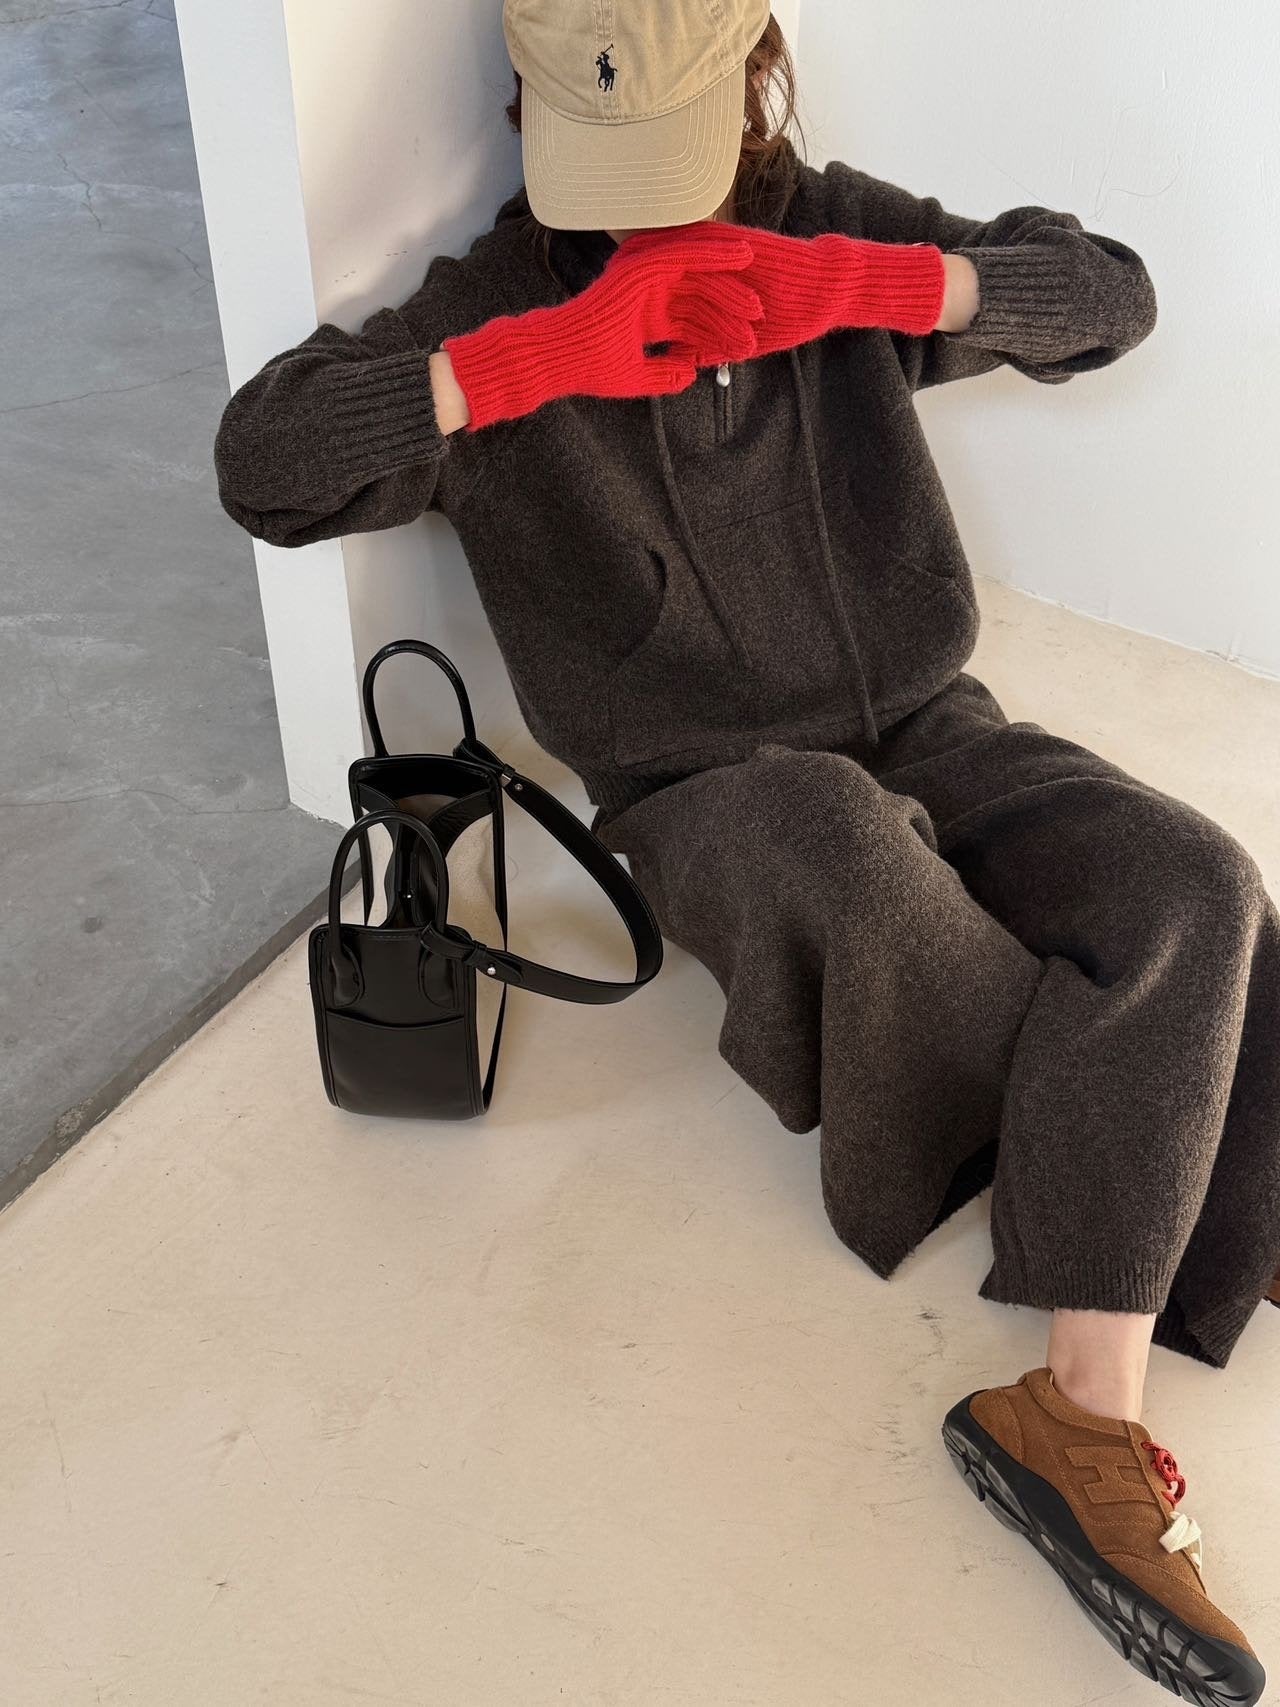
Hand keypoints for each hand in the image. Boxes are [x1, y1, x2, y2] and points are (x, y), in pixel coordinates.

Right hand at [442, 233, 762, 430]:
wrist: (561, 356)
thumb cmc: (591, 368)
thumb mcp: (636, 376)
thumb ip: (663, 373)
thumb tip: (689, 373)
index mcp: (648, 318)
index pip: (692, 320)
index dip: (719, 330)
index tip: (746, 343)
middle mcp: (649, 295)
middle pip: (699, 295)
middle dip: (729, 305)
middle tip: (759, 316)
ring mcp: (646, 278)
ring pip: (697, 271)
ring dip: (728, 276)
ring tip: (757, 279)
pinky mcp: (642, 266)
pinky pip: (686, 253)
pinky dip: (713, 252)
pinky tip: (740, 255)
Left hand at [618, 219, 946, 355]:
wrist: (826, 289)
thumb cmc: (793, 316)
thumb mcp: (743, 340)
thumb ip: (713, 348)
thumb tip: (682, 364)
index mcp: (714, 285)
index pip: (668, 289)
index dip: (638, 298)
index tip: (609, 312)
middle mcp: (716, 266)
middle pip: (663, 264)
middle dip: (630, 272)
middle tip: (600, 282)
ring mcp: (725, 252)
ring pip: (677, 249)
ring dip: (647, 253)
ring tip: (616, 262)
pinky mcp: (737, 241)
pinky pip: (703, 240)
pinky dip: (677, 244)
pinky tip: (652, 248)